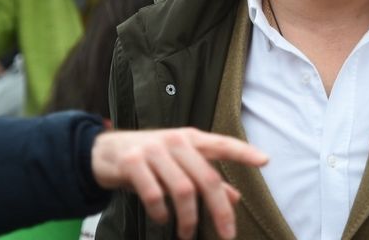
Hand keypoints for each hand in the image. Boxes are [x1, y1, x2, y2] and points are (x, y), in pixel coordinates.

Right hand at [91, 128, 267, 239]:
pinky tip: (162, 218)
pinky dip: (161, 212)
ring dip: (188, 218)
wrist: (103, 151)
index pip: (222, 143)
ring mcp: (153, 150)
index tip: (265, 161)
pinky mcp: (132, 163)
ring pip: (182, 189)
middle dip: (220, 210)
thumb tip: (236, 197)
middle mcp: (175, 141)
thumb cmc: (149, 158)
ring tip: (187, 233)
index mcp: (191, 139)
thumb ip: (206, 177)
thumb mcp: (179, 164)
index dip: (244, 152)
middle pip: (206, 177)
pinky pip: (154, 194)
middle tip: (227, 234)